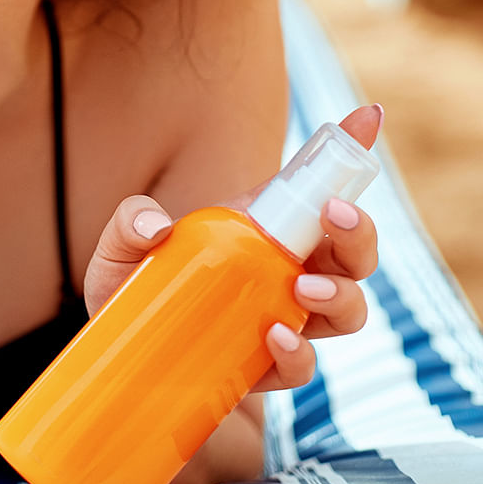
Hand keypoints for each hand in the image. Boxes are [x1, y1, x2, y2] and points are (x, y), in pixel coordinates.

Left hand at [83, 106, 382, 392]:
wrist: (115, 358)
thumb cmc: (125, 289)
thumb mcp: (117, 245)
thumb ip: (128, 220)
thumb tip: (156, 225)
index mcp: (254, 228)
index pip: (307, 188)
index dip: (344, 154)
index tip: (368, 116)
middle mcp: (278, 270)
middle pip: (349, 251)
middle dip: (359, 232)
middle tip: (336, 216)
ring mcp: (279, 318)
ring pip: (347, 306)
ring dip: (342, 294)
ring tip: (305, 287)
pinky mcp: (264, 367)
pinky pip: (302, 362)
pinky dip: (298, 352)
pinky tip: (274, 336)